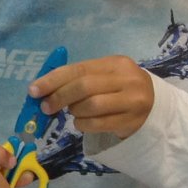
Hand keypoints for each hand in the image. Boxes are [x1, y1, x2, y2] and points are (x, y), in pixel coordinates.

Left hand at [30, 54, 154, 138]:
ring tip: (74, 112)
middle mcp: (128, 79)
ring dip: (74, 112)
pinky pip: (97, 124)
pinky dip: (83, 124)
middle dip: (59, 97)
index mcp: (116, 63)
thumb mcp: (103, 77)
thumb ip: (77, 79)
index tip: (33, 91)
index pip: (79, 68)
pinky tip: (83, 122)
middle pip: (84, 86)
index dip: (53, 80)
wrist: (154, 107)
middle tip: (45, 108)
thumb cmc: (119, 90)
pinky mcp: (132, 121)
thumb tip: (40, 90)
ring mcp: (133, 100)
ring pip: (91, 106)